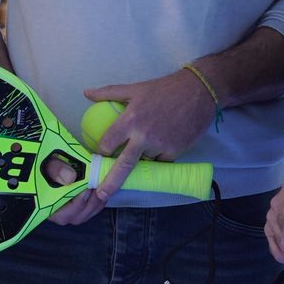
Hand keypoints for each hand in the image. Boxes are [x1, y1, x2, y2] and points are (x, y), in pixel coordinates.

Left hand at [50, 68, 215, 225]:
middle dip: (110, 182)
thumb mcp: (135, 89)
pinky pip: (161, 161)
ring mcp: (160, 145)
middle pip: (123, 165)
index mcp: (130, 119)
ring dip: (141, 159)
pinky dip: (158, 157)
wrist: (197, 92)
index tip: (100, 156)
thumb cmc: (163, 89)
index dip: (102, 152)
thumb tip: (86, 93)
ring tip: (146, 147)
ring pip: (144, 161)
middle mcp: (143, 136)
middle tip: (101, 194)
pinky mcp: (175, 151)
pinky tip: (161, 145)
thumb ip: (109, 92)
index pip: (108, 143)